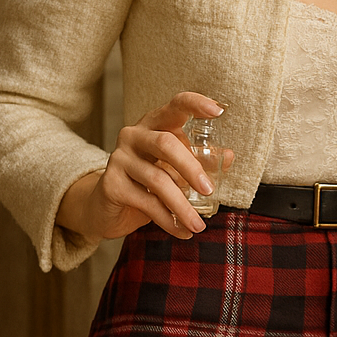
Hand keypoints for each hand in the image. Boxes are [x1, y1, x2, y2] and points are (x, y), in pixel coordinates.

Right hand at [57, 91, 229, 243]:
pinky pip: (146, 202)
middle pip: (166, 143)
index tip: (219, 111)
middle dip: (191, 168)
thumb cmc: (148, 181)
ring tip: (198, 225)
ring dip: (182, 206)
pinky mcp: (111, 184)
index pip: (175, 105)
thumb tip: (228, 156)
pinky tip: (182, 232)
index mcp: (155, 124)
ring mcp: (120, 158)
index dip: (196, 104)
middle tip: (209, 190)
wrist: (107, 207)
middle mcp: (134, 135)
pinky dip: (168, 221)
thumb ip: (201, 162)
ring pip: (157, 179)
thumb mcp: (176, 169)